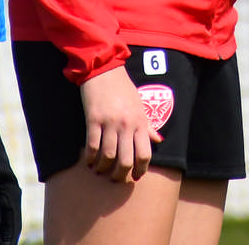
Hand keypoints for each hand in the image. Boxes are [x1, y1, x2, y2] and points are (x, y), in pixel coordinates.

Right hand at [79, 65, 160, 182]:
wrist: (104, 70)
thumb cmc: (123, 88)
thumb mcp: (140, 105)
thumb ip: (148, 125)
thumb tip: (159, 140)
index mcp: (140, 122)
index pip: (145, 154)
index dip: (141, 170)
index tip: (136, 177)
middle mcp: (127, 124)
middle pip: (126, 160)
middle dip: (120, 175)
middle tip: (116, 178)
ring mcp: (110, 122)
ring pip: (108, 156)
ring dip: (103, 168)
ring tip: (100, 170)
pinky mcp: (93, 119)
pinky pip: (92, 145)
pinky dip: (90, 158)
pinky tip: (89, 161)